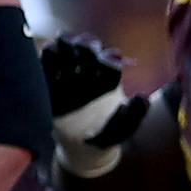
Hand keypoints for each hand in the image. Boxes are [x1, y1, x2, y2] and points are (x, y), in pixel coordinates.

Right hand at [42, 34, 148, 177]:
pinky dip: (50, 52)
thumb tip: (144, 97)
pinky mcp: (47, 78)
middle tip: (88, 49)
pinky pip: (47, 60)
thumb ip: (134, 115)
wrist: (78, 146)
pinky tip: (52, 49)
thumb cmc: (104, 135)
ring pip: (67, 48)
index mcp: (109, 81)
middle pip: (88, 51)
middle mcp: (89, 72)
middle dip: (88, 47)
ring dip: (68, 44)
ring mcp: (67, 73)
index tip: (110, 59)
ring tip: (68, 45)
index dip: (110, 60)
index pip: (110, 64)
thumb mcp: (121, 129)